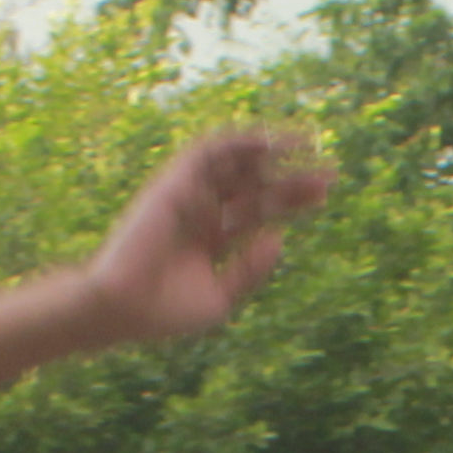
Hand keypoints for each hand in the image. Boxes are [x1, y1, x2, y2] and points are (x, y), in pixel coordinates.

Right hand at [79, 125, 336, 342]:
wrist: (122, 310)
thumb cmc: (165, 312)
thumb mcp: (223, 296)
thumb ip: (252, 268)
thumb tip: (279, 238)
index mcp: (214, 237)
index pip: (261, 210)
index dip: (293, 199)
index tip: (325, 193)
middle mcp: (204, 211)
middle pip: (256, 186)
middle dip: (292, 176)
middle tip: (330, 171)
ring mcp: (190, 195)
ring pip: (236, 163)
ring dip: (270, 149)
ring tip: (307, 142)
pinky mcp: (174, 183)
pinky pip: (209, 152)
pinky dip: (239, 143)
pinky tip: (270, 141)